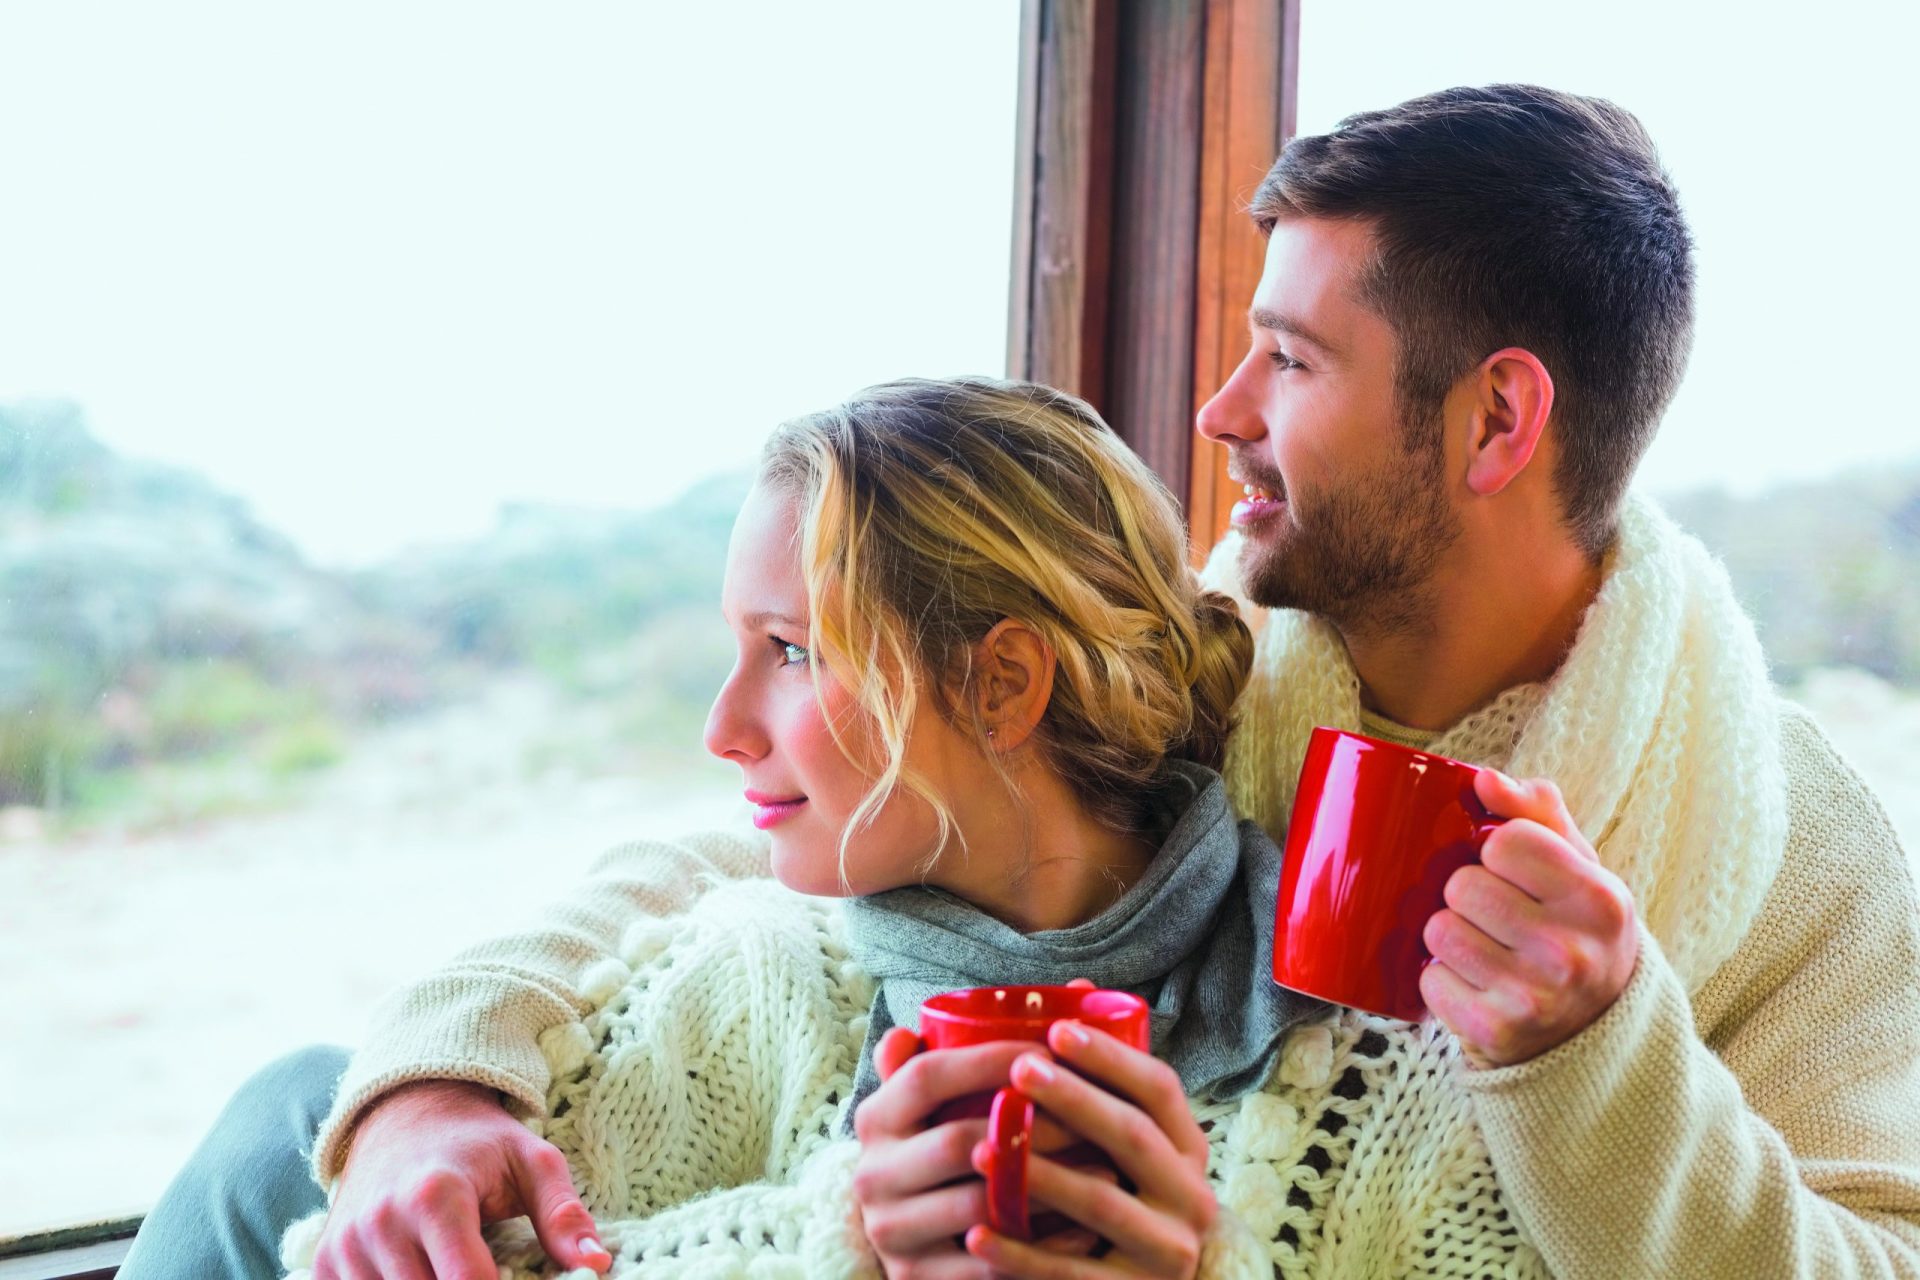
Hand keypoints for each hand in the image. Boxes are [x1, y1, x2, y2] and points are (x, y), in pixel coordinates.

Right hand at [313, 1080, 610, 1279]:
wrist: (405, 1113)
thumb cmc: (480, 1143)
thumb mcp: (532, 1162)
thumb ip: (564, 1215)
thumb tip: (596, 1265)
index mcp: (435, 1195)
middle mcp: (381, 1222)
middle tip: (492, 1268)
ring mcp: (346, 1245)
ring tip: (454, 1263)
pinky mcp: (326, 1261)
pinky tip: (421, 1270)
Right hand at [854, 1027, 1100, 1278]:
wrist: (912, 1245)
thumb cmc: (945, 1154)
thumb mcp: (946, 1102)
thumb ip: (988, 1046)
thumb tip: (1078, 987)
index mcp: (877, 1117)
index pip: (926, 1075)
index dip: (989, 1059)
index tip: (1052, 1051)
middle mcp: (871, 1172)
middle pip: (957, 1141)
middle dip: (1035, 1129)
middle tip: (1096, 1120)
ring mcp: (889, 1232)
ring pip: (977, 1206)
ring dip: (1048, 1189)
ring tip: (1105, 1174)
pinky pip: (986, 1266)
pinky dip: (1041, 1249)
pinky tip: (1085, 1233)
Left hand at [963, 1021, 1215, 1278]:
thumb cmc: (1121, 1195)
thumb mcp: (1125, 1144)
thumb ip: (1104, 1080)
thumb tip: (1077, 989)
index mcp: (1187, 1148)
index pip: (1160, 1089)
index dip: (1110, 1057)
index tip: (1057, 1028)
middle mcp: (1190, 1198)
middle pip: (1133, 1138)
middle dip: (1074, 1100)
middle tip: (1017, 1070)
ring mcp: (1166, 1252)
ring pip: (1101, 1203)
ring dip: (1038, 1173)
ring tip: (980, 1148)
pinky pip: (1071, 1273)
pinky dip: (1020, 1255)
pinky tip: (977, 1234)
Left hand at [1420, 771, 1638, 1067]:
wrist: (1594, 1034)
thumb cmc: (1576, 930)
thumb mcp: (1579, 869)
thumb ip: (1538, 813)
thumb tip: (1485, 778)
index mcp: (1599, 898)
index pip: (1503, 840)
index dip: (1496, 852)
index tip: (1514, 874)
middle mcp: (1570, 950)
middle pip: (1461, 885)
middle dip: (1468, 897)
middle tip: (1498, 918)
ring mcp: (1533, 997)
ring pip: (1438, 930)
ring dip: (1450, 937)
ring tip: (1485, 951)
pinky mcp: (1494, 1032)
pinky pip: (1429, 980)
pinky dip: (1443, 981)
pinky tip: (1477, 987)